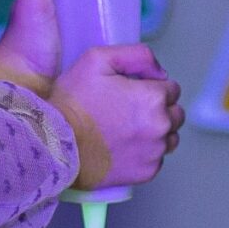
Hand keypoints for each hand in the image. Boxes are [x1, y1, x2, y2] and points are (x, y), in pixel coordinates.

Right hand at [50, 43, 181, 188]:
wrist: (52, 144)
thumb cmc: (72, 102)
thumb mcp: (97, 60)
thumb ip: (137, 55)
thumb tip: (160, 72)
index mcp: (154, 97)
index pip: (172, 89)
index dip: (151, 88)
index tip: (130, 93)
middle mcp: (162, 126)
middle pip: (175, 113)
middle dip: (158, 109)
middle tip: (127, 111)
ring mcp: (156, 151)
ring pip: (170, 137)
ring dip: (157, 132)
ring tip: (126, 130)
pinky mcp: (147, 172)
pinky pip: (157, 158)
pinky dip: (146, 153)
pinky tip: (122, 147)